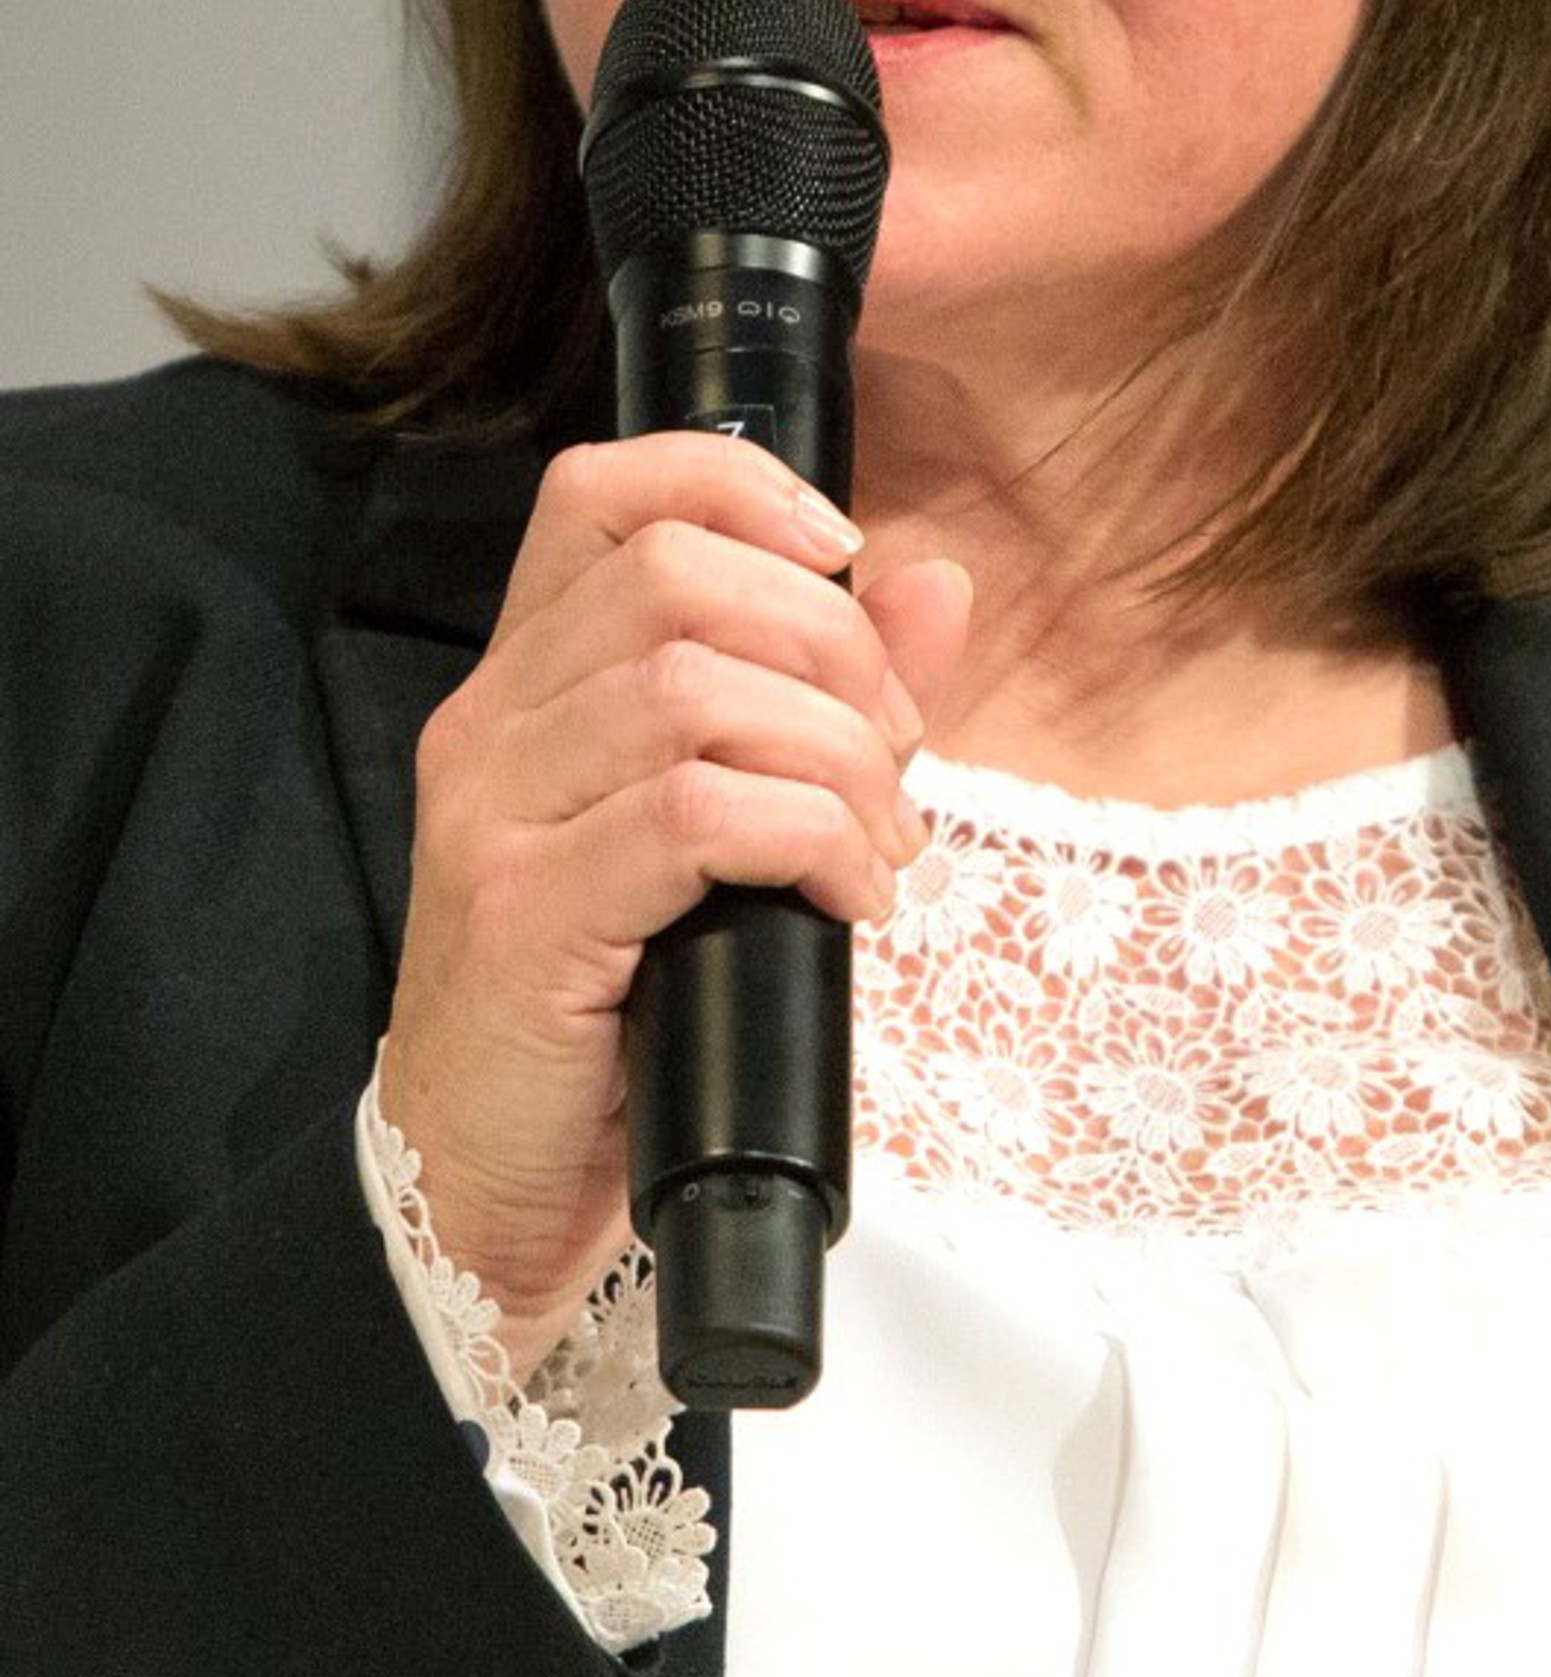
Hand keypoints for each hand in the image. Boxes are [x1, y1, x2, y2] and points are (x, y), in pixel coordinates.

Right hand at [377, 434, 970, 1370]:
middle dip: (830, 642)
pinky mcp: (518, 917)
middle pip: (674, 577)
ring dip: (835, 753)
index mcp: (528, 675)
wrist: (489, 1192)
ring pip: (688, 689)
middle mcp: (491, 721)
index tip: (844, 554)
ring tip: (881, 839)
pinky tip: (850, 893)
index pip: (602, 491)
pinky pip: (689, 814)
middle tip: (895, 751)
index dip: (736, 484)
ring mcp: (492, 814)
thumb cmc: (621, 1003)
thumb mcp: (733, 830)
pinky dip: (806, 833)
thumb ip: (831, 695)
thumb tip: (936, 583)